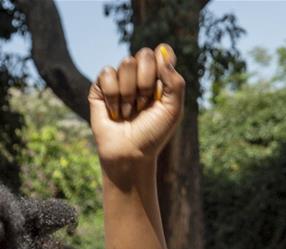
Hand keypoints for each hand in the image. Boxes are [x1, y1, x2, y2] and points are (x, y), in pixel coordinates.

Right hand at [89, 44, 184, 167]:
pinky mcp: (101, 85)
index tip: (162, 83)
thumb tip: (163, 52)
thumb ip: (175, 82)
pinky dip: (113, 96)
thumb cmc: (154, 133)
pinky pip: (107, 73)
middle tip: (145, 105)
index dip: (162, 62)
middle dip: (146, 83)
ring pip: (126, 63)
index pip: (162, 52)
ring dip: (130, 93)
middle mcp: (141, 75)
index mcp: (161, 79)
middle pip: (144, 55)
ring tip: (130, 111)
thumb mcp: (173, 110)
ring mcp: (121, 79)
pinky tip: (115, 112)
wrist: (130, 151)